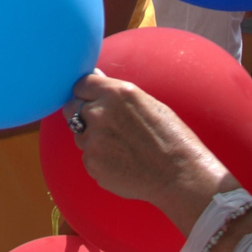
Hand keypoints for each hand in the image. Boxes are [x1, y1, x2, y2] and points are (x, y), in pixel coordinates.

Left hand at [65, 73, 230, 210]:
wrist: (180, 174)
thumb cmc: (170, 136)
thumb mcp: (146, 102)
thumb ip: (115, 92)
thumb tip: (93, 77)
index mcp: (115, 94)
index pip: (80, 85)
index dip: (86, 93)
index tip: (91, 100)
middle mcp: (100, 114)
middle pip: (71, 107)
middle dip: (83, 114)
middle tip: (105, 126)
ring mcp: (93, 140)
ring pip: (79, 134)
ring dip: (92, 138)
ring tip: (121, 148)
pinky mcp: (92, 163)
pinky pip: (87, 157)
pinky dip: (99, 160)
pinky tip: (122, 163)